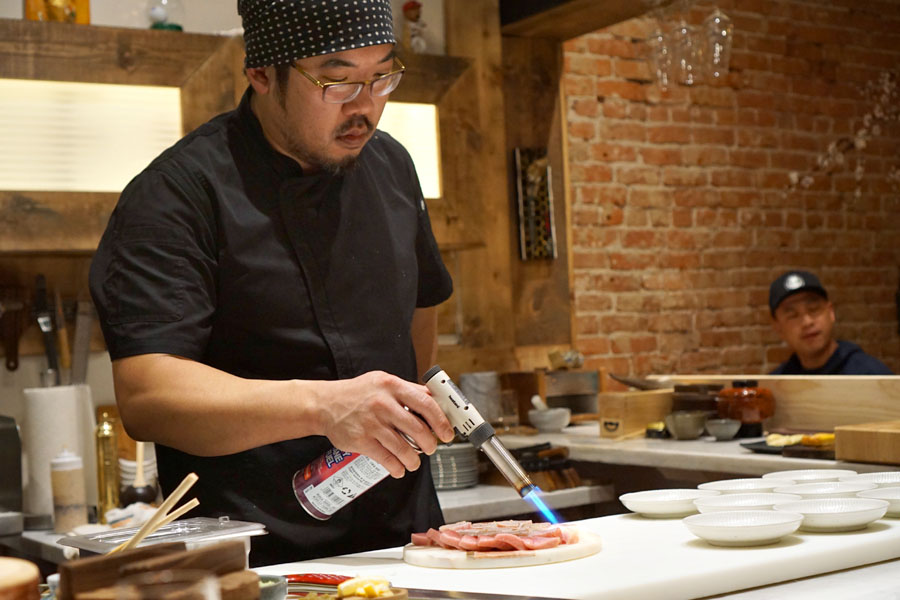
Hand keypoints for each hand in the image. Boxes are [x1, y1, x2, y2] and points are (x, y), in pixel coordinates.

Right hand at [316, 371, 454, 477]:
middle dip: (430, 444)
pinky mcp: (361, 440)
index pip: (426, 403)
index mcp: (392, 386)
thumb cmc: (358, 393)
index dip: (441, 421)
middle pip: (418, 428)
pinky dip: (397, 468)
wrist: (325, 404)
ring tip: (414, 462)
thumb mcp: (384, 382)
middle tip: (431, 448)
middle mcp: (383, 403)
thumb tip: (437, 400)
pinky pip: (386, 459)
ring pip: (403, 448)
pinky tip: (399, 469)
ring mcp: (371, 423)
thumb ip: (409, 390)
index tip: (447, 433)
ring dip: (414, 460)